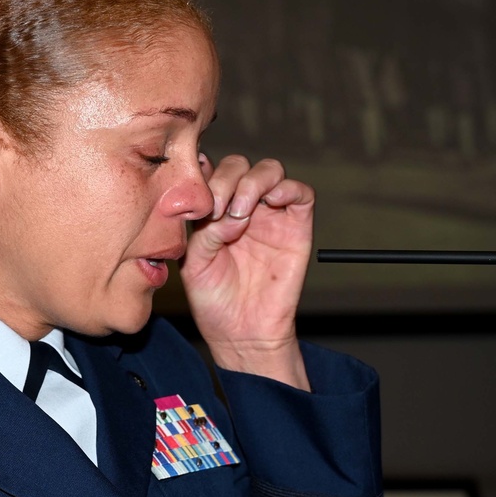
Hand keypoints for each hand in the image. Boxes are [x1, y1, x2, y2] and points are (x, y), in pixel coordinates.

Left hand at [180, 155, 313, 388]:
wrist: (240, 331)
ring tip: (240, 213)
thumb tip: (227, 206)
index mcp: (213, 210)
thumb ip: (204, 228)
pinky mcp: (297, 226)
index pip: (210, 171)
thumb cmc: (213, 299)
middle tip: (217, 210)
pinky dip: (287, 188)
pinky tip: (270, 204)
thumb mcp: (194, 260)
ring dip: (252, 183)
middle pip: (238, 165)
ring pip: (269, 170)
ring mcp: (270, 214)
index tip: (194, 199)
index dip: (203, 175)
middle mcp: (241, 206)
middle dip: (225, 180)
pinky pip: (301, 192)